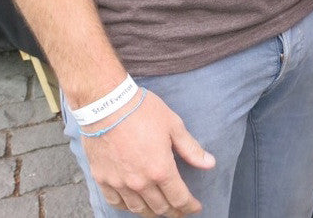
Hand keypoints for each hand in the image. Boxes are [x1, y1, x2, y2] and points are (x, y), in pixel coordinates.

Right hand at [81, 89, 214, 215]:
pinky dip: (127, 207)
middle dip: (173, 211)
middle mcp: (140, 182)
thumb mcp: (173, 125)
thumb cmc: (143, 111)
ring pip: (138, 209)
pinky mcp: (102, 179)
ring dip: (152, 212)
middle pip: (159, 207)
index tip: (196, 208)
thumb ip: (190, 148)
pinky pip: (116, 203)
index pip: (179, 198)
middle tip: (180, 210)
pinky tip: (133, 205)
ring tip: (160, 210)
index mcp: (160, 169)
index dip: (190, 206)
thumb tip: (210, 163)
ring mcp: (119, 183)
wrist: (107, 105)